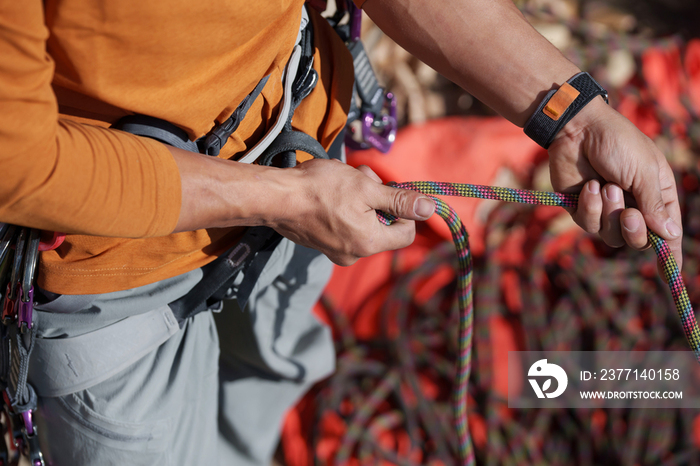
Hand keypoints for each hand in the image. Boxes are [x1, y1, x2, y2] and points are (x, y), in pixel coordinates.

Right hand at [269, 159, 434, 265]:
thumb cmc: (321, 189)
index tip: (389, 191)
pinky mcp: (322, 244)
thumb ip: (399, 201)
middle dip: (379, 200)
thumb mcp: (367, 188)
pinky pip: (345, 227)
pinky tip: (330, 193)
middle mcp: (354, 254)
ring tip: (344, 181)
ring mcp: (336, 251)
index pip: (406, 233)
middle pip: (384, 227)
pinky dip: (345, 209)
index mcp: (369, 243)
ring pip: (364, 224)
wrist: (277, 197)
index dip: (404, 210)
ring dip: (362, 200)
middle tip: (363, 177)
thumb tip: (430, 208)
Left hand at [548, 97, 682, 272]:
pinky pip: (588, 224)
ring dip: (609, 213)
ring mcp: (606, 208)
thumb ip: (654, 205)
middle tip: (629, 213)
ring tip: (604, 186)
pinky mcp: (581, 208)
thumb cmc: (617, 142)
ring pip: (611, 236)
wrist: (578, 128)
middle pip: (638, 241)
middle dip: (634, 231)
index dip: (670, 256)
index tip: (670, 277)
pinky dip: (589, 207)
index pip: (667, 233)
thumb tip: (669, 235)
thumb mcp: (644, 171)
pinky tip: (589, 186)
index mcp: (656, 195)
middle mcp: (633, 205)